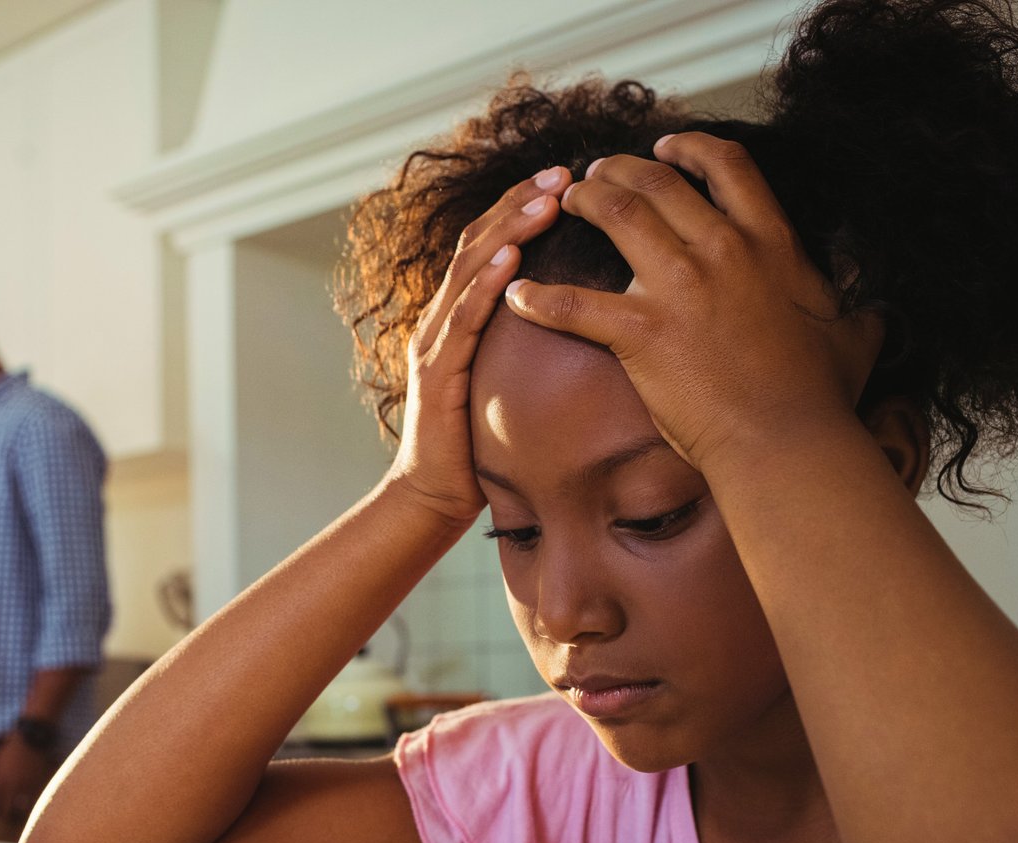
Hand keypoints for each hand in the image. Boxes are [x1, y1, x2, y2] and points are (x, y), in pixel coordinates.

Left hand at [0, 734, 53, 824]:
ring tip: (18, 815)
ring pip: (20, 807)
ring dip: (18, 812)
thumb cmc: (12, 744)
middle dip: (3, 814)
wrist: (31, 737)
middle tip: (3, 817)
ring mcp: (25, 785)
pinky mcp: (37, 783)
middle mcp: (10, 785)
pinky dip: (31, 803)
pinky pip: (33, 799)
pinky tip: (31, 806)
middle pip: (4, 808)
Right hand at [386, 165, 570, 526]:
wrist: (435, 495)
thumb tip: (584, 313)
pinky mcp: (435, 374)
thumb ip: (529, 341)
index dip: (523, 206)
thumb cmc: (480, 442)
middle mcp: (441, 318)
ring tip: (545, 202)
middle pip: (478, 241)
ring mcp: (433, 343)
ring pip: (468, 270)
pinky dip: (485, 286)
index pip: (490, 243)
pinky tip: (510, 260)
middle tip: (564, 172)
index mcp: (459, 315)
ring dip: (508, 230)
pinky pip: (461, 320)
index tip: (567, 178)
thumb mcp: (510, 378)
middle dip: (520, 202)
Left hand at [503, 133, 883, 473]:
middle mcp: (722, 250)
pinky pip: (575, 304)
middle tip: (594, 174)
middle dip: (618, 170)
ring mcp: (679, 287)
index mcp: (771, 243)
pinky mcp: (641, 331)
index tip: (663, 149)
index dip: (689, 150)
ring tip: (560, 203)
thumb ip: (859, 316)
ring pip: (617, 215)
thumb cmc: (820, 398)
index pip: (727, 167)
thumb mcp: (853, 340)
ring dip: (583, 200)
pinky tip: (515, 296)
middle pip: (658, 182)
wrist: (786, 440)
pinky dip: (537, 298)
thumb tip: (877, 314)